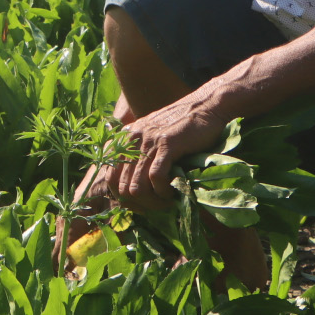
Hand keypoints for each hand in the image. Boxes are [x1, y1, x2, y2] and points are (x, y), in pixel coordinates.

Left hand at [91, 85, 230, 211]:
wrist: (205, 106)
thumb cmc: (182, 127)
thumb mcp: (152, 137)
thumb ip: (140, 156)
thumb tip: (134, 190)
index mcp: (124, 139)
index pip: (109, 177)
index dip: (122, 198)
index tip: (140, 206)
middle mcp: (132, 139)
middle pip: (122, 187)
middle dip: (139, 204)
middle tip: (156, 208)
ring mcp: (148, 141)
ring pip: (137, 187)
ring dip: (152, 202)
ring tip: (166, 203)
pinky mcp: (167, 144)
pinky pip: (156, 177)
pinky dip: (163, 192)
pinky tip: (172, 193)